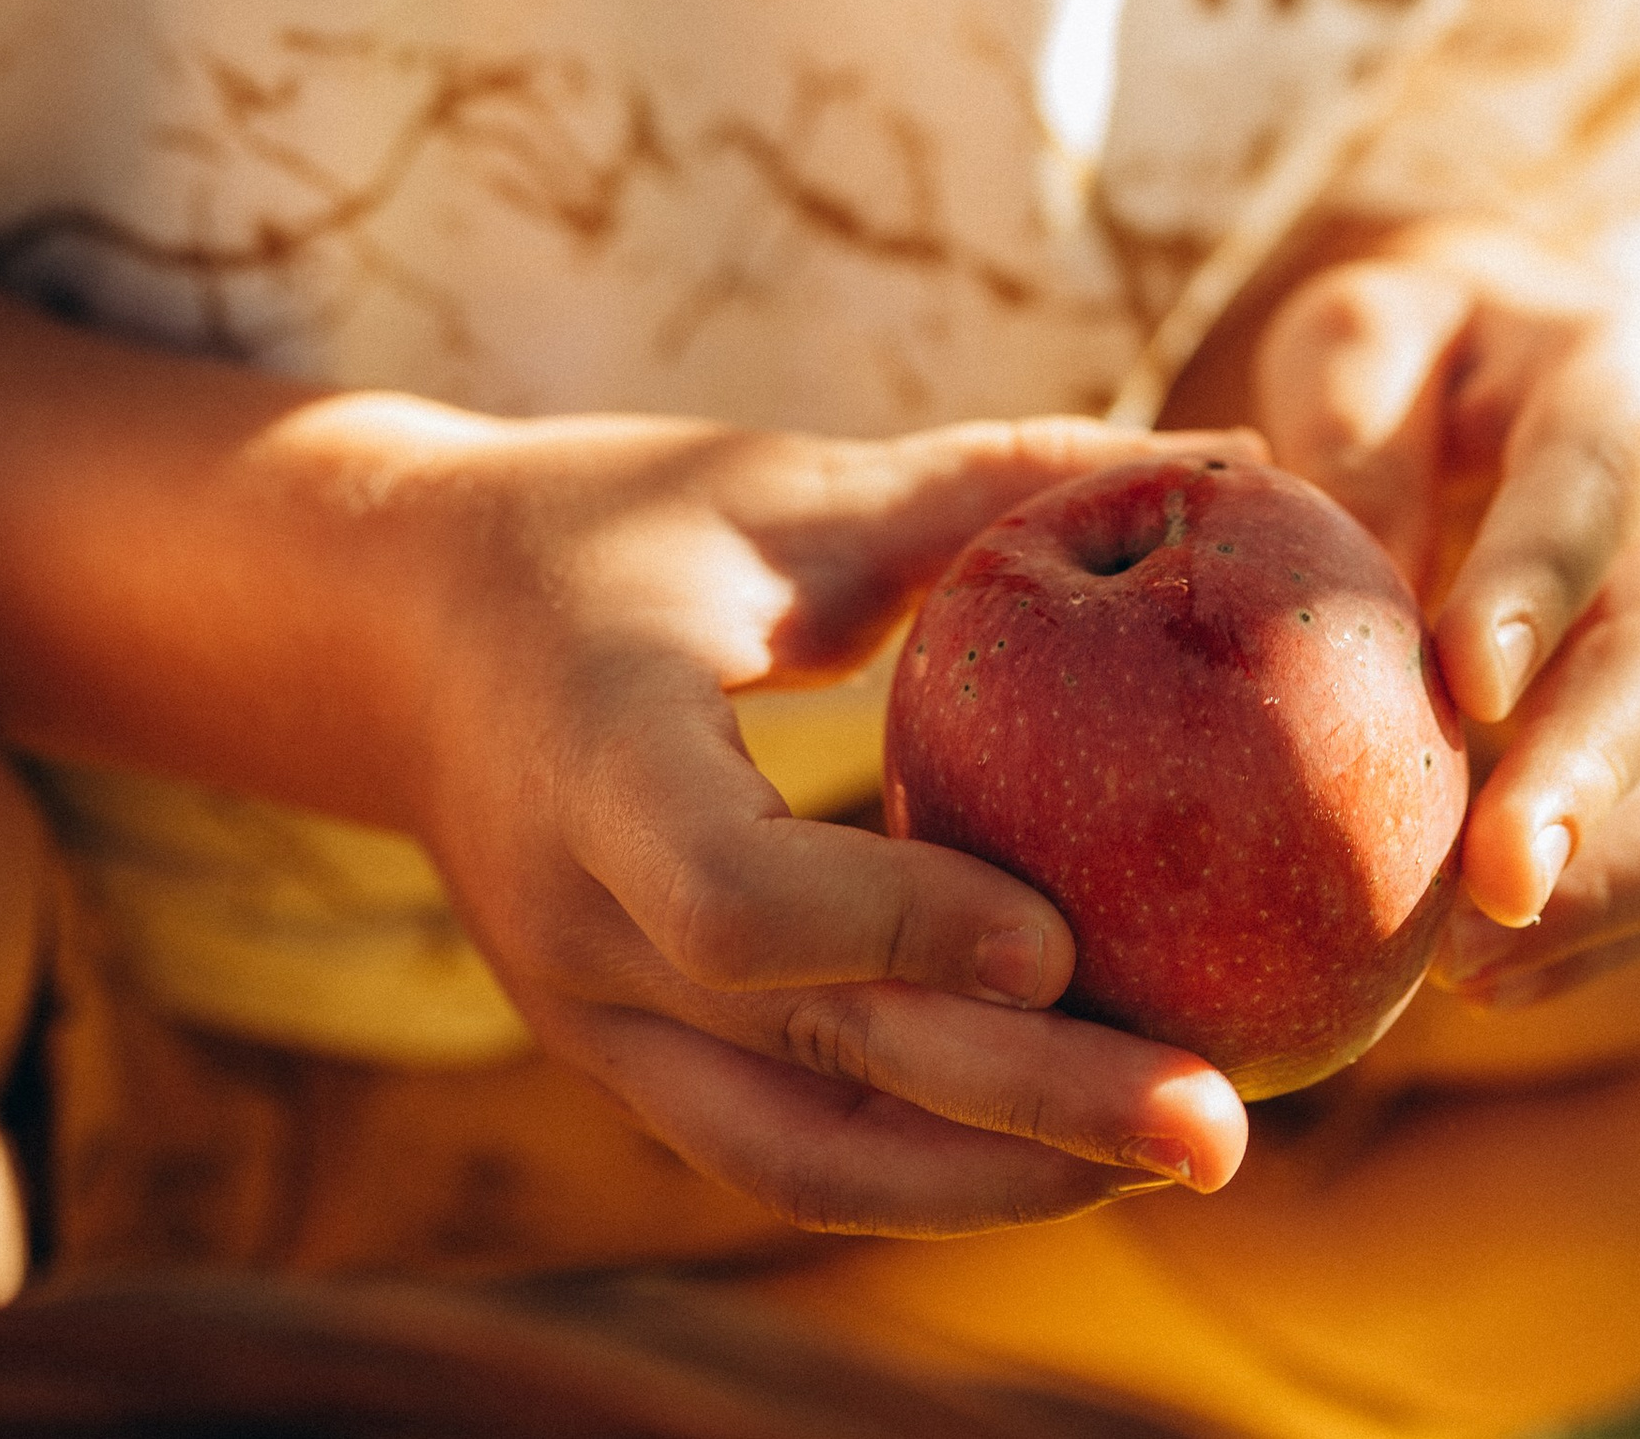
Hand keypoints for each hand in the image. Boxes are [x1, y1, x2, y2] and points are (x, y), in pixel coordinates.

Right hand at [389, 410, 1253, 1232]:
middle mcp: (575, 923)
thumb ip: (993, 485)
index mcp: (592, 757)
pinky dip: (933, 1165)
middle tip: (1219, 1125)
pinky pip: (786, 1148)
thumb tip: (1240, 460)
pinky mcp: (627, 1060)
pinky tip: (1079, 1146)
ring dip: (998, 1179)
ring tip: (1182, 1152)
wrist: (399, 633)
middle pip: (807, 1057)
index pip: (730, 898)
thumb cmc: (609, 525)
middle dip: (1025, 1107)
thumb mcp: (782, 489)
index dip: (893, 929)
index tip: (1057, 937)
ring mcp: (589, 1018)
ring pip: (801, 1157)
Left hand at [1251, 231, 1639, 1003]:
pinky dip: (1610, 925)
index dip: (1540, 577)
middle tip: (1498, 874)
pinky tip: (1496, 984)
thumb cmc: (1424, 362)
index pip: (1598, 473)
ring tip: (1482, 967)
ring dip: (1616, 878)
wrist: (1536, 377)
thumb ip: (1352, 423)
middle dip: (1592, 765)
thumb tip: (1350, 569)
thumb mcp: (1363, 335)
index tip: (1464, 682)